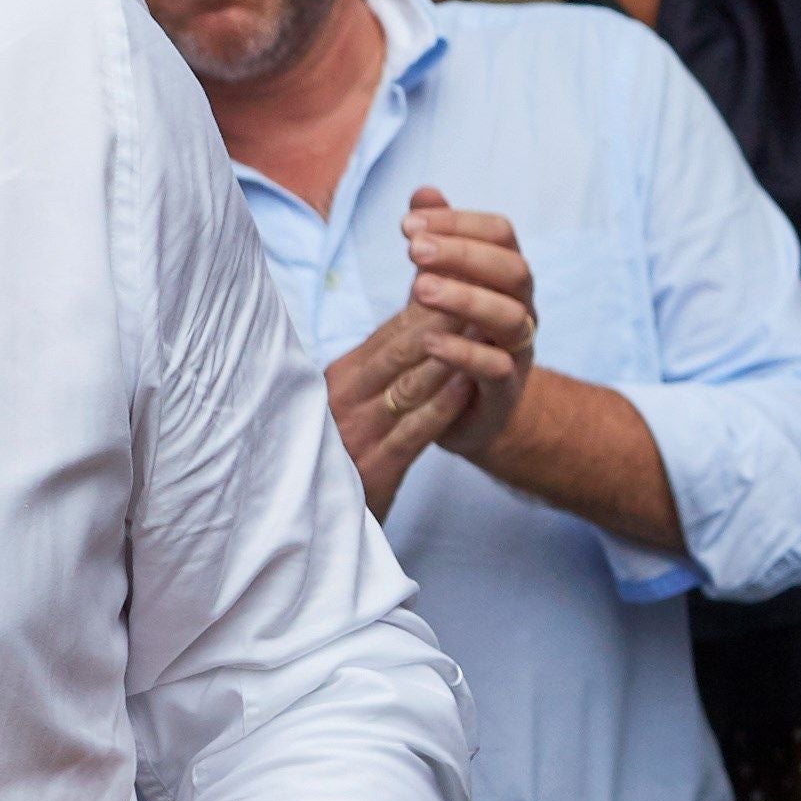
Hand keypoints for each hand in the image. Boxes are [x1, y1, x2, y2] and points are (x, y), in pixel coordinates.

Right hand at [324, 311, 481, 520]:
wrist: (316, 519)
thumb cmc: (343, 449)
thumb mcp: (352, 400)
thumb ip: (381, 363)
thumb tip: (422, 311)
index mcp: (335, 378)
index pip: (389, 332)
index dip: (430, 305)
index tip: (464, 281)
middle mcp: (339, 401)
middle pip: (400, 351)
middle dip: (444, 320)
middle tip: (483, 291)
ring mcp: (354, 436)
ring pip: (410, 386)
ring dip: (451, 356)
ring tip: (485, 331)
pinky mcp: (373, 471)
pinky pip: (413, 432)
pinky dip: (442, 407)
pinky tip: (467, 386)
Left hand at [396, 190, 540, 468]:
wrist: (470, 411)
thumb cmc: (456, 335)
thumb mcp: (440, 284)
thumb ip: (436, 241)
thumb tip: (423, 192)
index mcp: (507, 276)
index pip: (500, 233)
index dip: (459, 223)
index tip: (407, 225)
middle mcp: (522, 307)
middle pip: (513, 269)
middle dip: (464, 254)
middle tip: (413, 250)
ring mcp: (519, 350)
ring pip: (510, 316)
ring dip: (465, 297)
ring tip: (419, 290)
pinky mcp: (505, 390)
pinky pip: (497, 368)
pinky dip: (464, 352)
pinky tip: (429, 341)